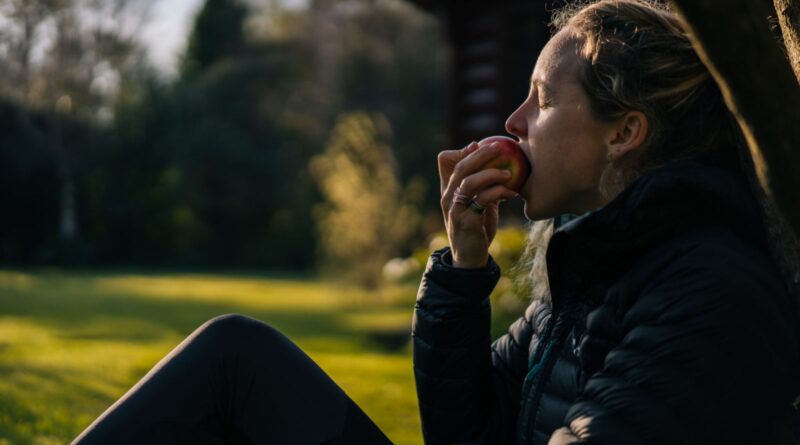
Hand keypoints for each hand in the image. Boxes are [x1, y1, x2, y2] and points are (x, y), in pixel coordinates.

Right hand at [438, 141, 519, 267]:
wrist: (470, 258)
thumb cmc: (477, 228)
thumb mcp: (478, 204)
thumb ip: (483, 187)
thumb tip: (500, 166)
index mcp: (448, 190)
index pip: (444, 161)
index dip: (461, 151)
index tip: (478, 144)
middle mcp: (448, 198)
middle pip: (460, 167)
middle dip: (480, 154)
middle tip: (499, 146)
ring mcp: (455, 210)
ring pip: (469, 182)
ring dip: (491, 174)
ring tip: (508, 173)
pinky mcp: (467, 222)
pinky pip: (482, 200)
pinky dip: (498, 193)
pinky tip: (511, 194)